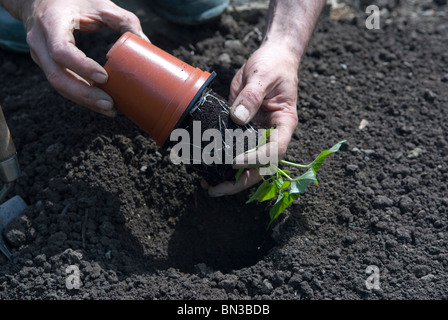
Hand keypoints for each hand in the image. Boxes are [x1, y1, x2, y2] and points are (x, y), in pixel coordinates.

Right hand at [20, 0, 147, 116]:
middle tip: (110, 104)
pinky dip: (80, 96)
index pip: (62, 50)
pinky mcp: (46, 65)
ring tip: (109, 109)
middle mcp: (40, 41)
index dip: (82, 67)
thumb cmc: (73, 0)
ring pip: (58, 85)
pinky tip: (99, 103)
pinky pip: (62, 84)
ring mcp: (40, 55)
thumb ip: (123, 20)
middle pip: (58, 76)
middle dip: (84, 94)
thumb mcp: (99, 4)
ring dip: (84, 100)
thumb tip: (146, 44)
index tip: (105, 77)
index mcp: (52, 22)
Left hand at [205, 42, 299, 196]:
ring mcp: (257, 134)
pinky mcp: (242, 130)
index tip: (235, 162)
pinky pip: (234, 150)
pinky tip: (206, 168)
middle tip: (216, 189)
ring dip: (229, 177)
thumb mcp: (262, 76)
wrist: (272, 58)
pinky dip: (222, 161)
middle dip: (240, 181)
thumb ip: (252, 97)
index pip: (274, 150)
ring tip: (207, 184)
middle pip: (261, 166)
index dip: (256, 160)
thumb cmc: (273, 65)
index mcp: (284, 124)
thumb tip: (237, 118)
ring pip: (247, 164)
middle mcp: (272, 134)